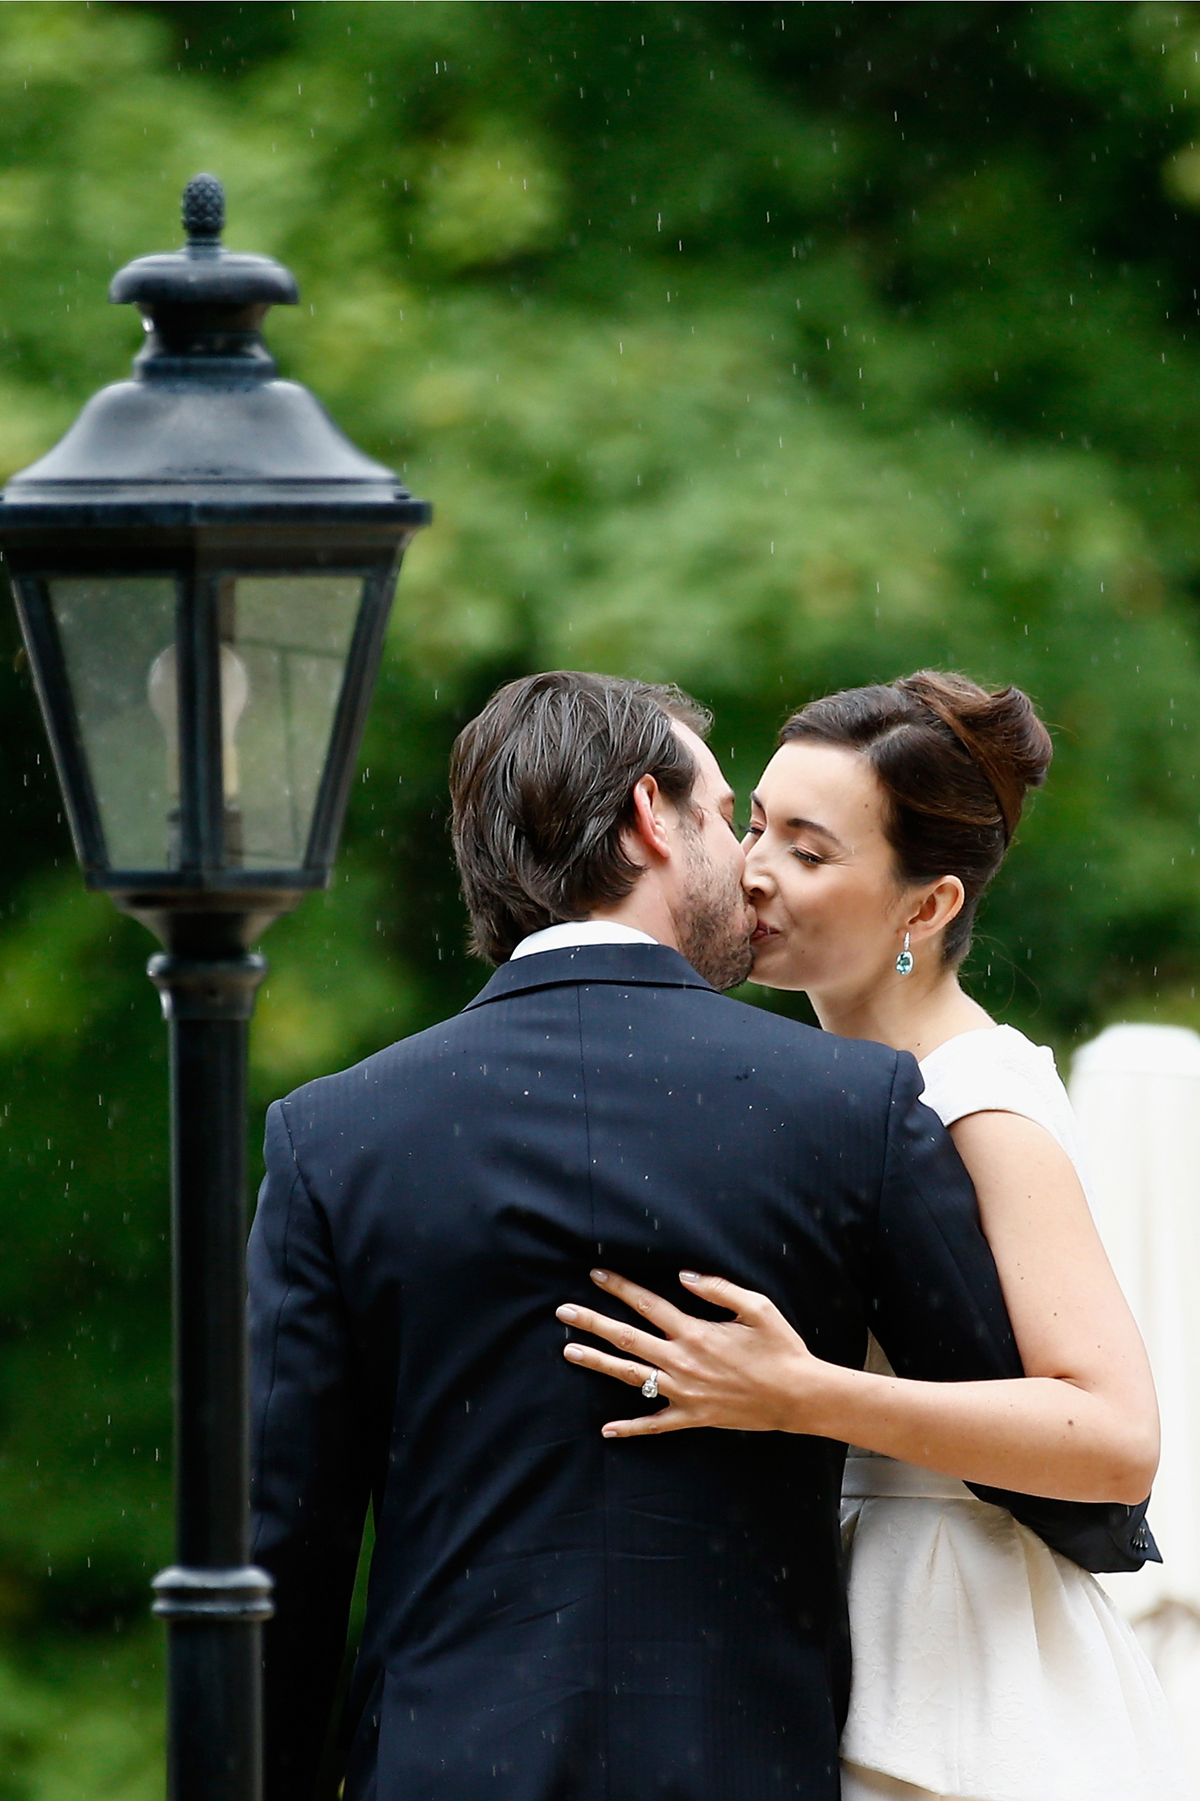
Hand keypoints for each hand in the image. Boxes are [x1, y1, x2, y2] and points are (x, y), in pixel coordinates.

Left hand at [555, 1268, 830, 1438]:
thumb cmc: (781, 1348)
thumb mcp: (756, 1306)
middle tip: (563, 1312)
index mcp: (695, 1332)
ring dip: (598, 1363)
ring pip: (631, 1376)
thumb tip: (683, 1276)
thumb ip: (717, 1288)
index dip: (620, 1288)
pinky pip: (656, 1425)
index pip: (647, 1304)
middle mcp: (682, 1361)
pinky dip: (631, 1427)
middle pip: (627, 1338)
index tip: (596, 1275)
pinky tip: (607, 1429)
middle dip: (592, 1323)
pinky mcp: (693, 1417)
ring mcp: (684, 1392)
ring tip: (569, 1352)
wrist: (798, 1396)